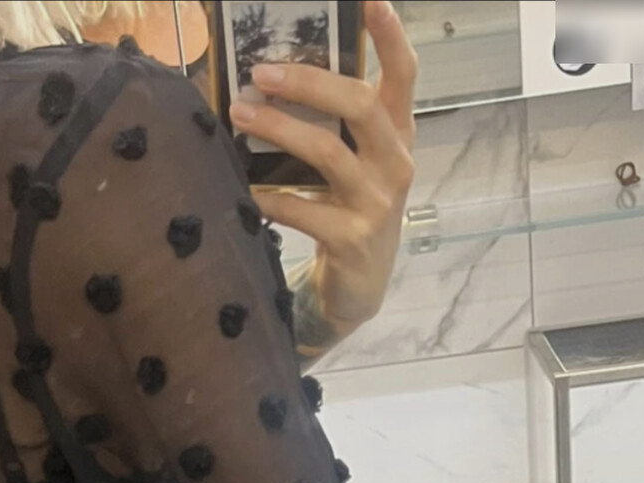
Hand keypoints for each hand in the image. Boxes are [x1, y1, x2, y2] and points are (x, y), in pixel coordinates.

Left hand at [229, 0, 417, 344]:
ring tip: (240, 115)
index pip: (403, 75)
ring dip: (278, 129)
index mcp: (397, 133)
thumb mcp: (355, 161)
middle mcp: (395, 162)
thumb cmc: (350, 209)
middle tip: (260, 73)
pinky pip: (302, 210)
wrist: (361, 285)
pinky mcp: (352, 239)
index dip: (390, 36)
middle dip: (307, 82)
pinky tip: (244, 191)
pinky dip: (268, 198)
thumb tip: (272, 80)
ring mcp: (376, 202)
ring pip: (327, 152)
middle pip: (358, 105)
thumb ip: (334, 123)